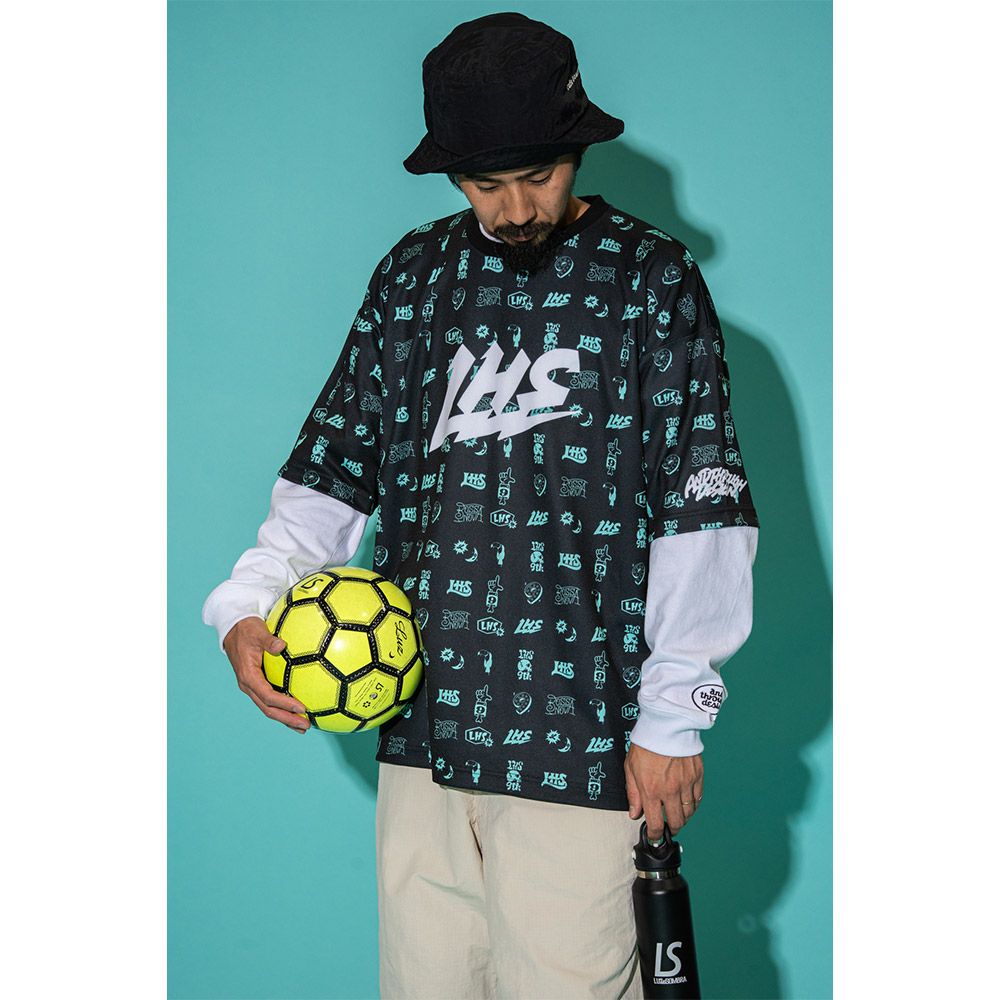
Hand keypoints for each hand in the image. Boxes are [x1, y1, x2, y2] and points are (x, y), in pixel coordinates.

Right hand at [222, 616, 309, 732]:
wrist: (233, 629)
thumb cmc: (247, 630)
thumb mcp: (257, 632)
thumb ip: (269, 640)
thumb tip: (282, 645)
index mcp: (248, 676)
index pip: (268, 696)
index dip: (284, 704)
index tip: (302, 708)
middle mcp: (248, 685)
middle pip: (268, 708)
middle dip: (286, 719)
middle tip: (305, 726)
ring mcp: (251, 686)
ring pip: (268, 708)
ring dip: (285, 718)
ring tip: (303, 726)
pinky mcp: (256, 684)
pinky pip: (269, 700)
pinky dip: (282, 708)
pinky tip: (296, 712)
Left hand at [624, 743, 703, 838]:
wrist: (666, 725)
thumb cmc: (646, 744)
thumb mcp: (630, 768)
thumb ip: (633, 794)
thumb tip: (634, 813)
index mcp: (651, 791)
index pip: (656, 824)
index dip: (655, 835)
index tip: (654, 836)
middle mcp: (670, 791)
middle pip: (676, 822)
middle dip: (672, 828)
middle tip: (668, 827)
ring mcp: (686, 784)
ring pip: (689, 812)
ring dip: (683, 817)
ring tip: (677, 815)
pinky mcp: (697, 776)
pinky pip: (698, 798)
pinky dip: (693, 804)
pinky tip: (688, 803)